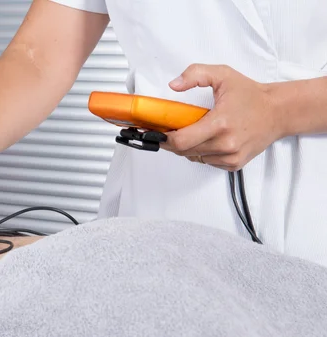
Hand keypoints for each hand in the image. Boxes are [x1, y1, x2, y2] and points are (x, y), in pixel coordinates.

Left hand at [162, 64, 283, 170]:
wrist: (278, 112)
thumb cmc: (251, 95)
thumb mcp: (222, 75)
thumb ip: (195, 74)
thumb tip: (174, 85)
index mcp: (220, 123)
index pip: (181, 140)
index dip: (164, 138)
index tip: (156, 131)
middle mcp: (226, 144)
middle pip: (184, 151)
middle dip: (172, 142)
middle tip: (168, 130)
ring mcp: (231, 156)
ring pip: (194, 157)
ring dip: (188, 147)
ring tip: (193, 131)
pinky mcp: (234, 164)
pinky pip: (207, 162)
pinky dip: (202, 152)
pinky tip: (209, 139)